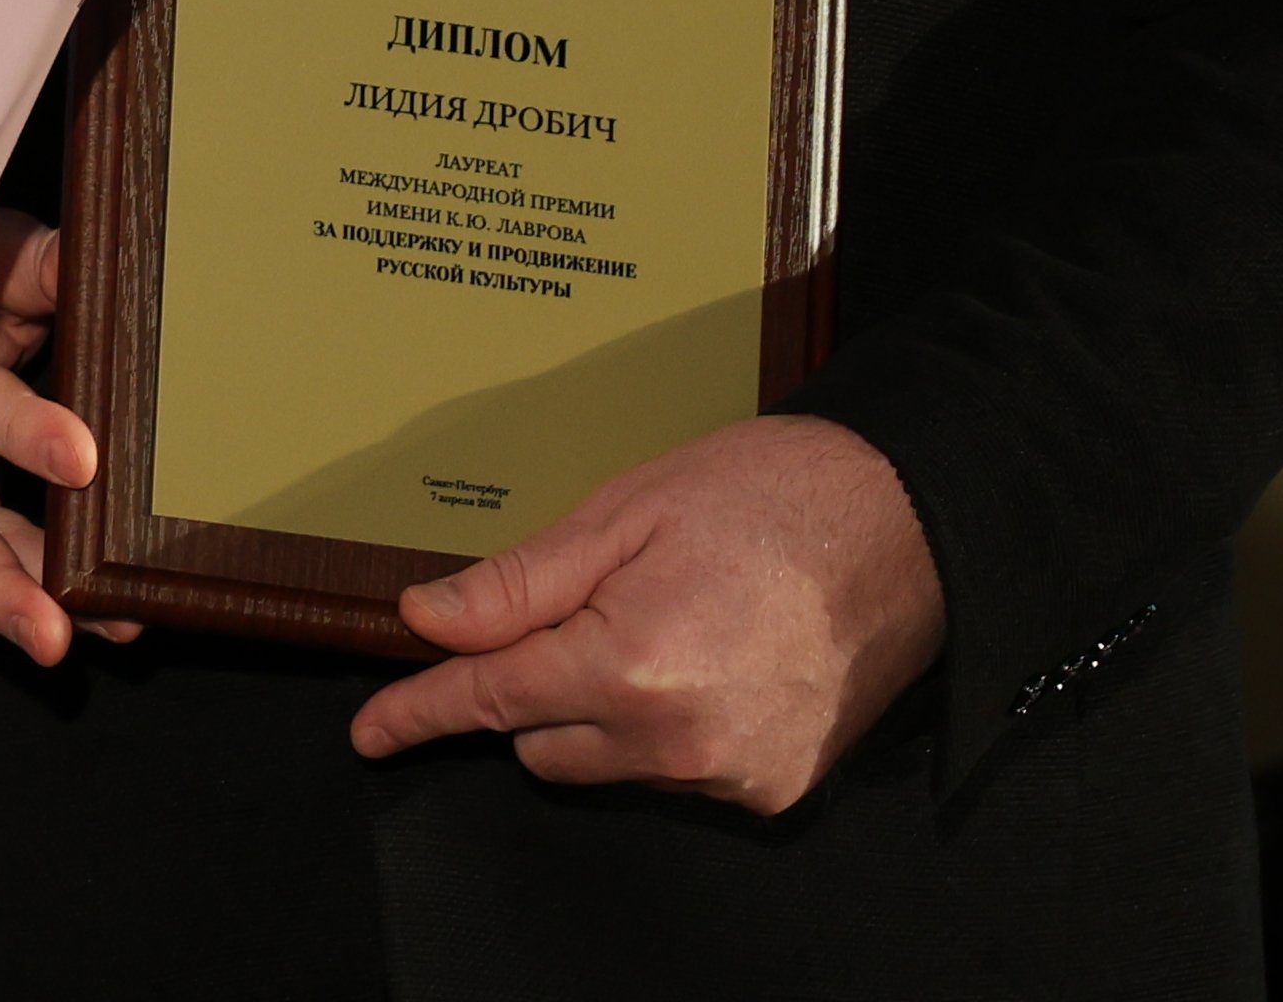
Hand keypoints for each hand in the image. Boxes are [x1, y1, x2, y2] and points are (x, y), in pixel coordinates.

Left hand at [351, 413, 942, 809]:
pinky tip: (711, 659)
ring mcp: (732, 774)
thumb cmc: (769, 496)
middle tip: (583, 609)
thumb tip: (428, 621)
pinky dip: (670, 728)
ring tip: (666, 621)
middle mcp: (678, 741)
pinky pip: (678, 773)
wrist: (911, 523)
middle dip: (533, 687)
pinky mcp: (776, 787)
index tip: (371, 732)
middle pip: (542, 742)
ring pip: (607, 764)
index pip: (490, 701)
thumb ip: (519, 583)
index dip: (420, 711)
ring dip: (603, 711)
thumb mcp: (624, 513)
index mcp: (629, 666)